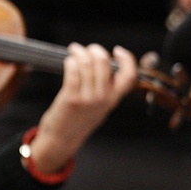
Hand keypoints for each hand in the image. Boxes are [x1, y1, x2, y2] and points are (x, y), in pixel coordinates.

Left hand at [30, 44, 138, 173]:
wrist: (61, 140)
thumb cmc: (79, 122)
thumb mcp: (101, 107)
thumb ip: (106, 89)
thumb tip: (104, 64)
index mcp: (113, 100)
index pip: (129, 76)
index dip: (127, 59)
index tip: (117, 51)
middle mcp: (103, 98)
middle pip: (104, 63)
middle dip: (96, 50)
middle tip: (89, 49)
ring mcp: (87, 98)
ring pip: (87, 65)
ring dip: (80, 53)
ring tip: (75, 50)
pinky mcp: (71, 98)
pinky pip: (73, 72)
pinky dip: (71, 61)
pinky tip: (69, 60)